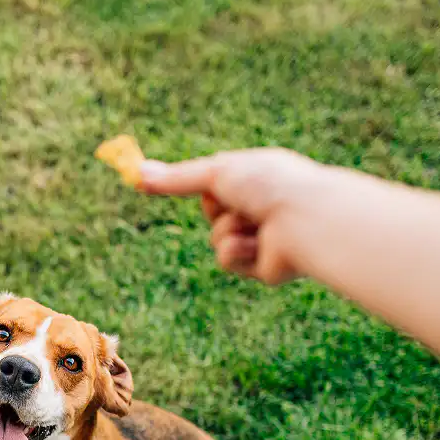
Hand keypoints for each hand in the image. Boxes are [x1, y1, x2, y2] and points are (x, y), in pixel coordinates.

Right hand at [137, 148, 355, 284]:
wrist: (303, 218)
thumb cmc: (268, 185)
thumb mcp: (216, 174)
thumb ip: (176, 178)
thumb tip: (135, 171)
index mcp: (259, 179)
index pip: (218, 185)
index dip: (206, 187)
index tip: (170, 185)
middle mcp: (263, 207)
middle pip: (214, 214)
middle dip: (217, 209)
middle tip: (235, 201)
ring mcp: (264, 238)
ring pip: (217, 239)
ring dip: (227, 230)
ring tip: (254, 223)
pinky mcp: (264, 267)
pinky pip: (229, 261)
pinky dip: (236, 251)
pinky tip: (257, 245)